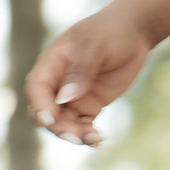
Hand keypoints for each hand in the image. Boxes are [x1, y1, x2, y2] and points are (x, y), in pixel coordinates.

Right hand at [25, 7, 155, 146]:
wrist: (133, 33)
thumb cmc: (111, 30)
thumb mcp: (96, 44)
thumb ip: (81, 70)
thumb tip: (65, 98)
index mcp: (51, 63)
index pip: (37, 88)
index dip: (40, 106)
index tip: (50, 119)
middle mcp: (57, 82)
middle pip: (46, 111)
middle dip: (56, 126)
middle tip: (76, 136)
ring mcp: (72, 96)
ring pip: (63, 123)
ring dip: (73, 135)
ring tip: (93, 139)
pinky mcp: (88, 106)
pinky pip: (82, 126)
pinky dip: (87, 135)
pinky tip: (99, 139)